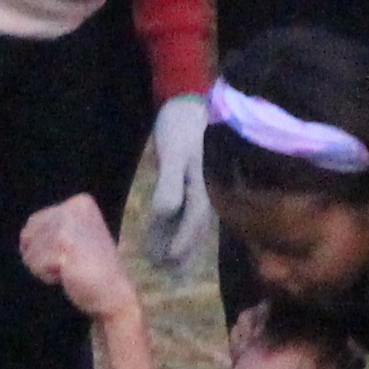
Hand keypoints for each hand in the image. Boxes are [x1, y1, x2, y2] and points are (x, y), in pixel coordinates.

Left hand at [15, 194, 144, 328]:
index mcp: (79, 203)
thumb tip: (23, 235)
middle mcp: (74, 208)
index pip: (34, 222)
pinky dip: (47, 276)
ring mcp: (68, 226)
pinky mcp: (64, 244)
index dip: (42, 246)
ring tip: (69, 271)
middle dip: (41, 256)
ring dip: (44, 268)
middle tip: (67, 265)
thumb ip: (52, 228)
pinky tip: (68, 277)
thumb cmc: (91, 270)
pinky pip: (35, 264)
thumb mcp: (76, 237)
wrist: (113, 293)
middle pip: (29, 234)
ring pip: (30, 251)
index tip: (69, 255)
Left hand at [133, 96, 214, 271]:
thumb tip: (166, 212)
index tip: (164, 261)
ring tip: (164, 262)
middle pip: (195, 227)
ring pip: (194, 222)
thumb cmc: (182, 125)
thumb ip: (171, 182)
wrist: (190, 101)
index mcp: (206, 186)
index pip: (193, 223)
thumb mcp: (175, 152)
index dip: (180, 243)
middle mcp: (210, 191)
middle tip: (159, 267)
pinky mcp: (197, 183)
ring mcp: (206, 187)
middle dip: (179, 249)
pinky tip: (174, 236)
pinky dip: (182, 227)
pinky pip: (191, 211)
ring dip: (180, 242)